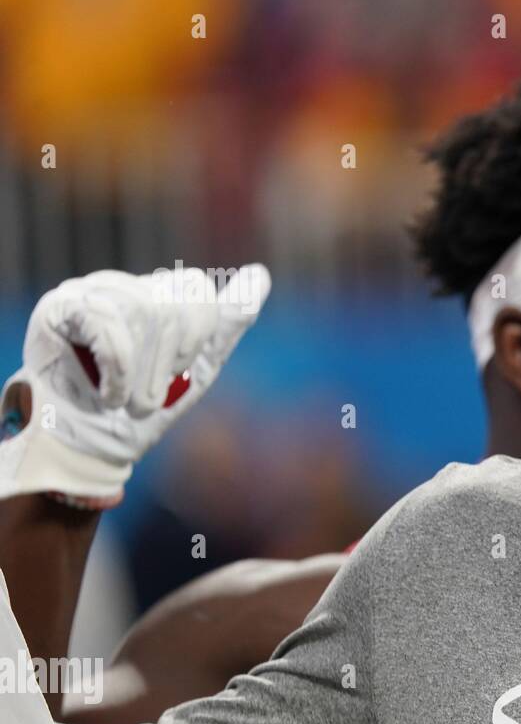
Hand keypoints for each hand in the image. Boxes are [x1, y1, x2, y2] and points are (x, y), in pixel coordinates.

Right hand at [0, 265, 269, 506]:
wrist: (88, 450)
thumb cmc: (139, 409)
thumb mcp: (196, 367)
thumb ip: (228, 321)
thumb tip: (260, 274)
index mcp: (154, 294)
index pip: (197, 290)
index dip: (195, 339)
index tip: (175, 374)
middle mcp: (120, 285)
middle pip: (172, 304)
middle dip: (169, 363)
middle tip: (147, 398)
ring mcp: (85, 293)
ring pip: (142, 313)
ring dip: (141, 375)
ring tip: (126, 402)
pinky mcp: (57, 310)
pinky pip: (107, 323)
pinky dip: (118, 371)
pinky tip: (109, 397)